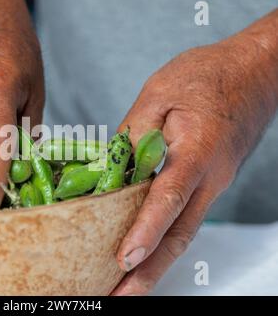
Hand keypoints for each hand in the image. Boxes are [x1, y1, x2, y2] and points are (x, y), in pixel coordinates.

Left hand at [112, 10, 277, 294]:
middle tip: (121, 296)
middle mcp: (211, 178)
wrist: (255, 71)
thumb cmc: (207, 75)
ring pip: (184, 232)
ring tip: (128, 286)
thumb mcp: (159, 92)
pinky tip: (146, 250)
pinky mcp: (209, 183)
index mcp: (198, 151)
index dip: (146, 230)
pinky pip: (186, 217)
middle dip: (151, 270)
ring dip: (157, 263)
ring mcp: (214, 184)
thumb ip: (133, 132)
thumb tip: (109, 167)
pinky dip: (164, 239)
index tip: (125, 259)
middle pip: (181, 234)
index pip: (170, 197)